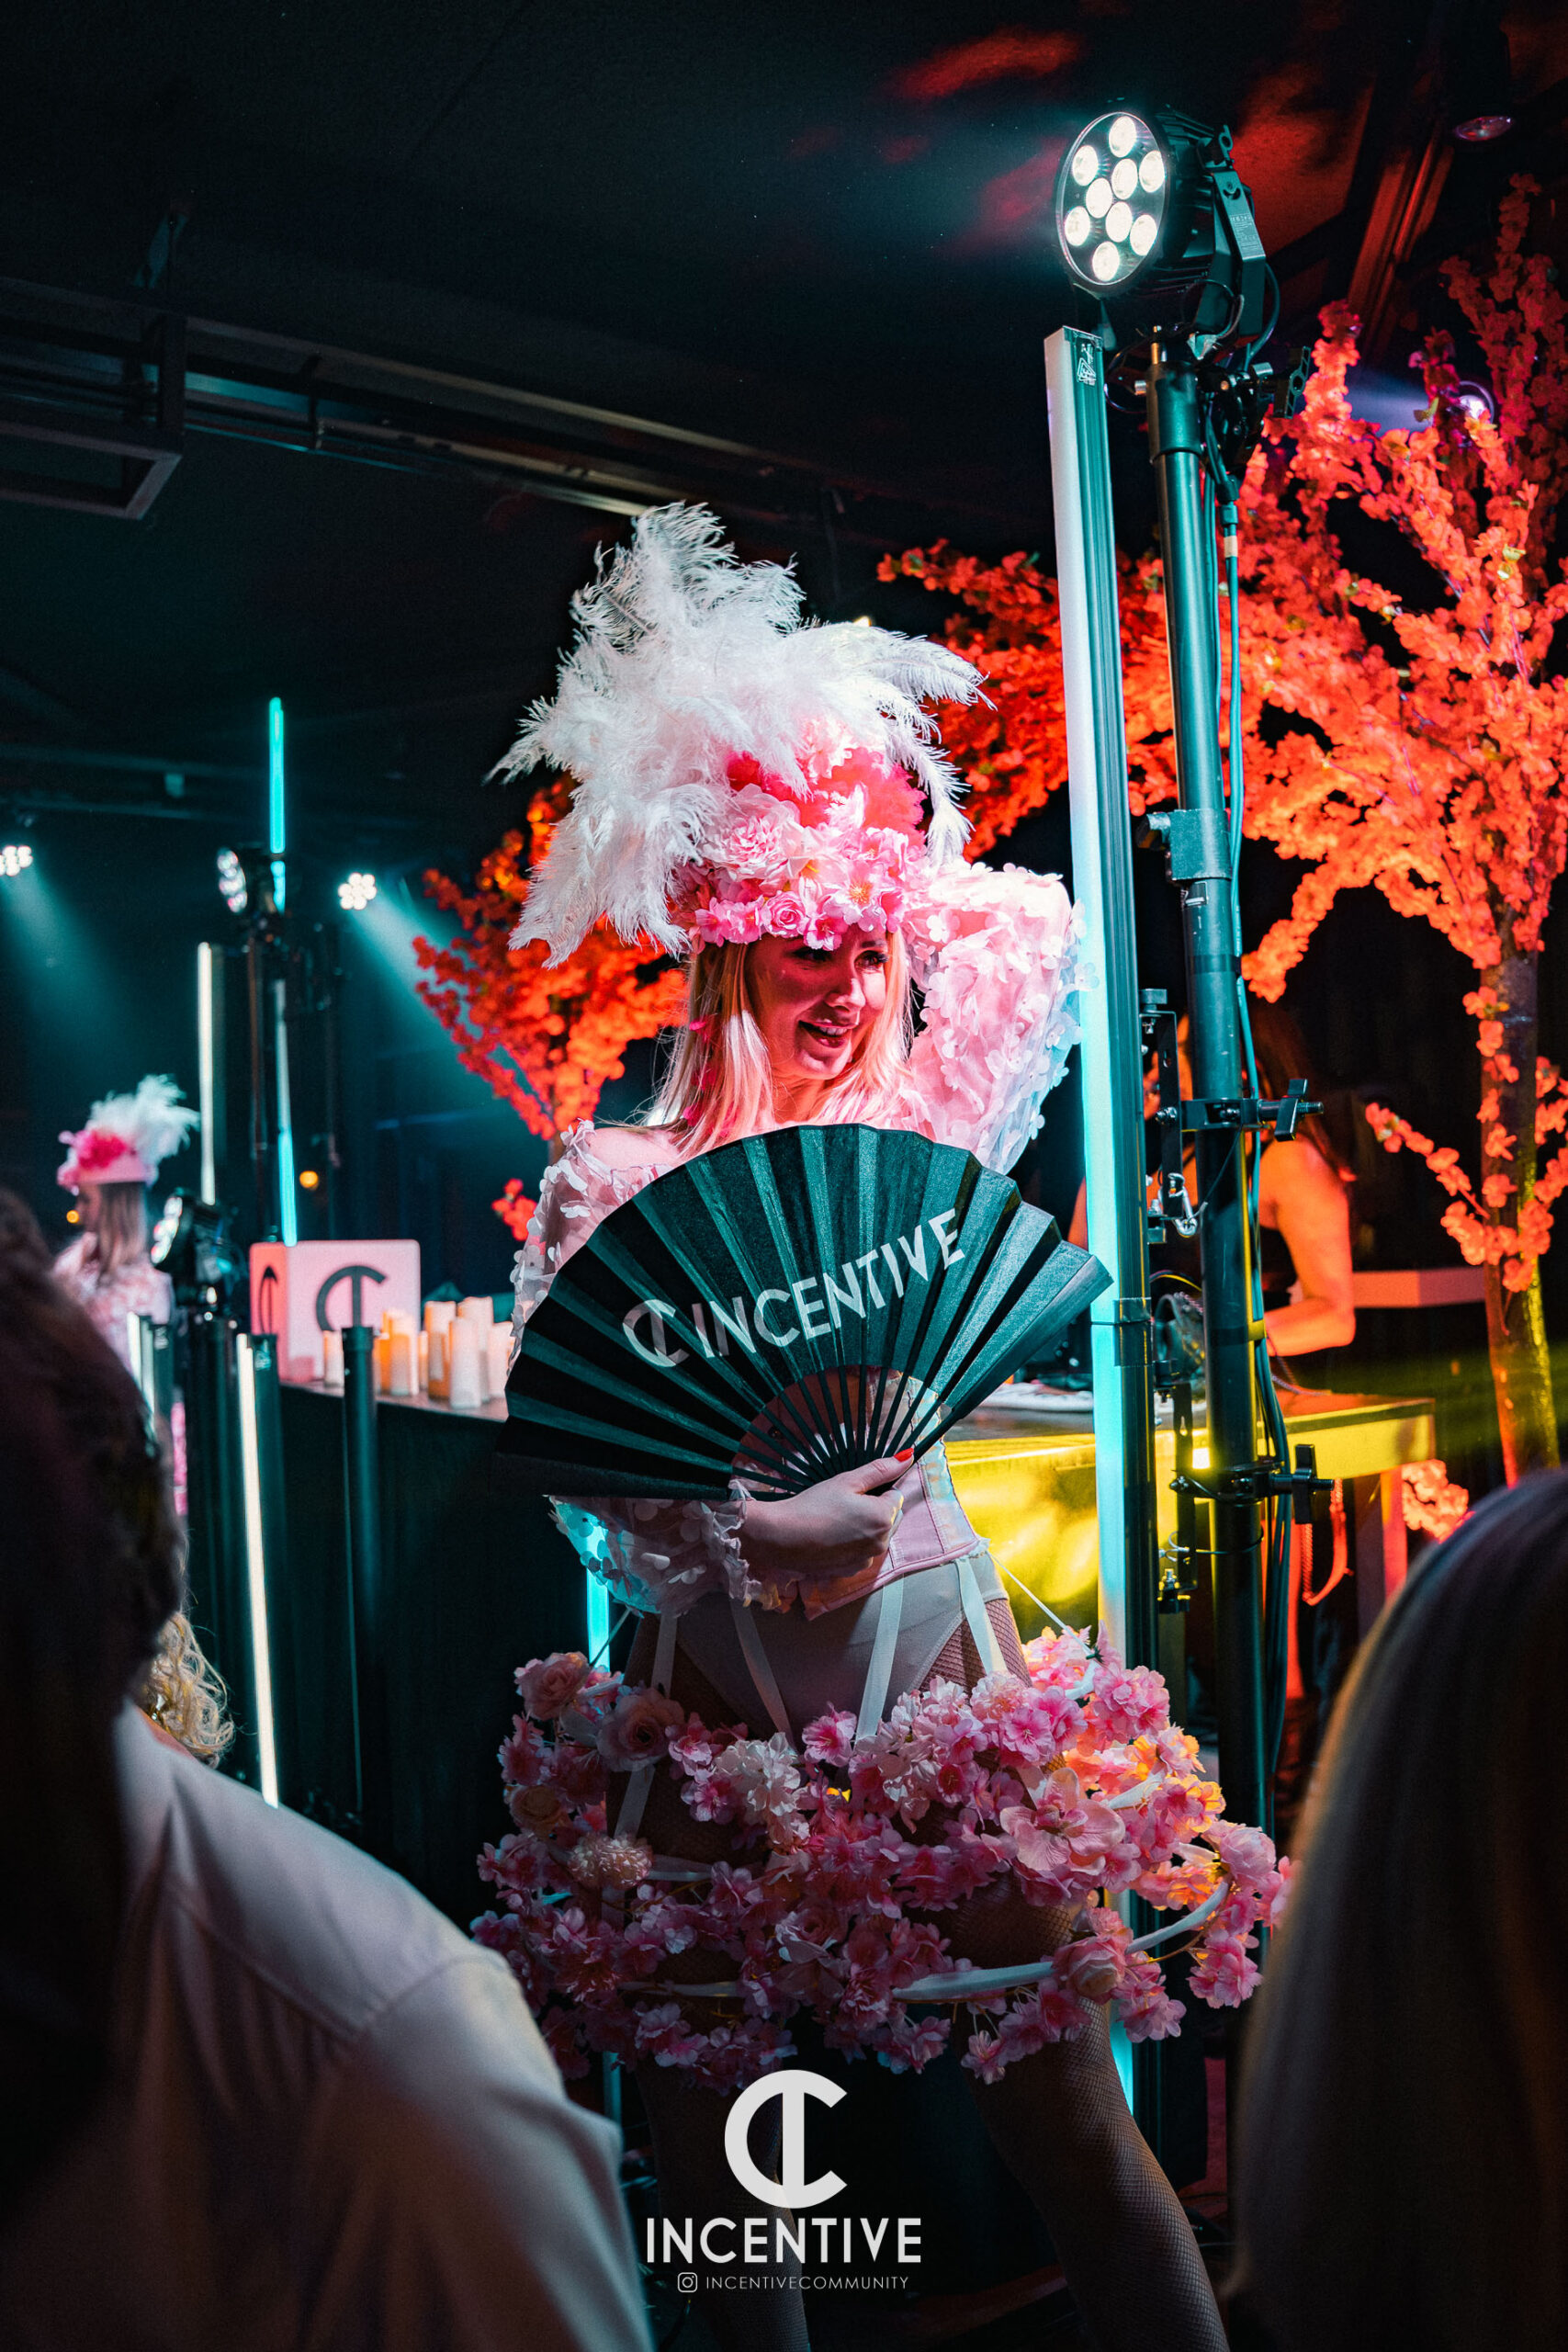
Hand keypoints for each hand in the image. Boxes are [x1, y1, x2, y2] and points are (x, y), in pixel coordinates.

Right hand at [742, 1455, 912, 1586]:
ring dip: (867, 1527)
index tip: (855, 1490)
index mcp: (884, 1517)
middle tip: (846, 1503)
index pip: (896, 1495)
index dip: (876, 1489)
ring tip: (837, 1520)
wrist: (782, 1537)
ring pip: (878, 1536)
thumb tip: (908, 1457)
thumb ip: (880, 1469)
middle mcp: (881, 1542)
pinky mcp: (853, 1570)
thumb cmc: (813, 1505)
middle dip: (876, 1509)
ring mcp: (867, 1559)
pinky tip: (833, 1537)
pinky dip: (855, 1544)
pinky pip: (863, 1552)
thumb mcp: (847, 1481)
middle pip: (891, 1518)